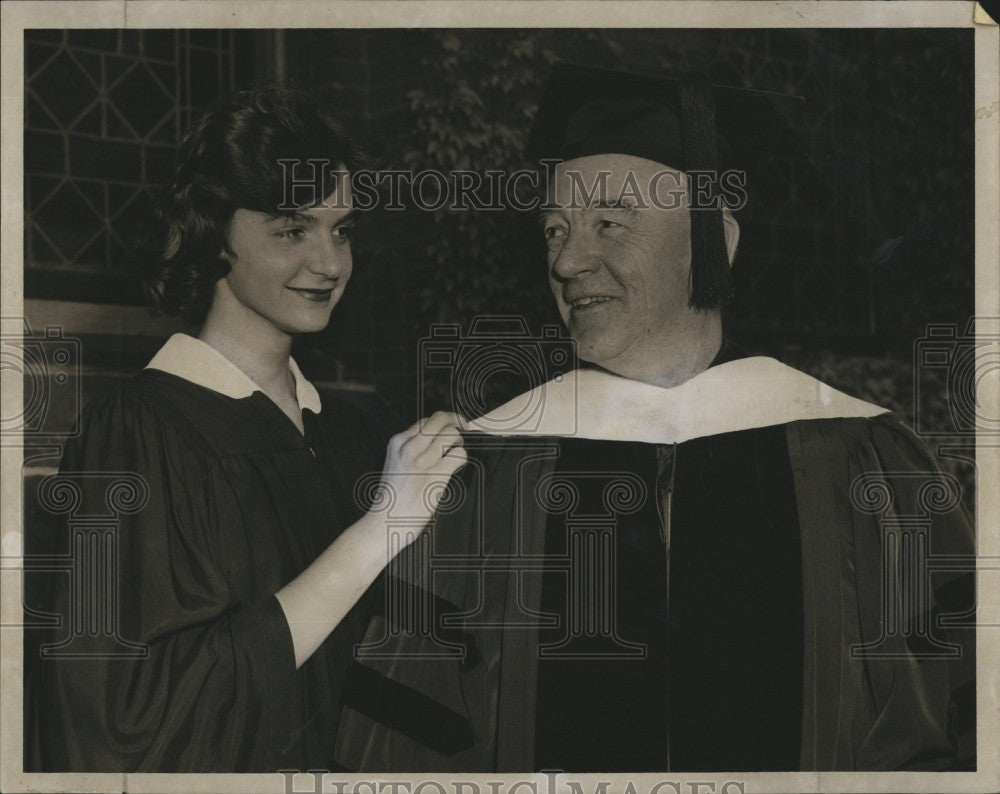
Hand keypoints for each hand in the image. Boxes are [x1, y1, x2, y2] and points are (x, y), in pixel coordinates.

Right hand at [376, 411, 467, 531]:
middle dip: (456, 421)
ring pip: (451, 434)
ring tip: (456, 453)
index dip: (442, 421)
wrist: (383, 523)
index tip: (451, 427)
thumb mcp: (395, 464)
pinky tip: (457, 466)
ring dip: (460, 441)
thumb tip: (435, 440)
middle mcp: (409, 448)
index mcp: (397, 443)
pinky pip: (458, 455)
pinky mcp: (436, 476)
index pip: (426, 420)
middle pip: (440, 419)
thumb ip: (411, 450)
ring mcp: (422, 461)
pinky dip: (463, 457)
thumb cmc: (391, 497)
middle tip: (464, 430)